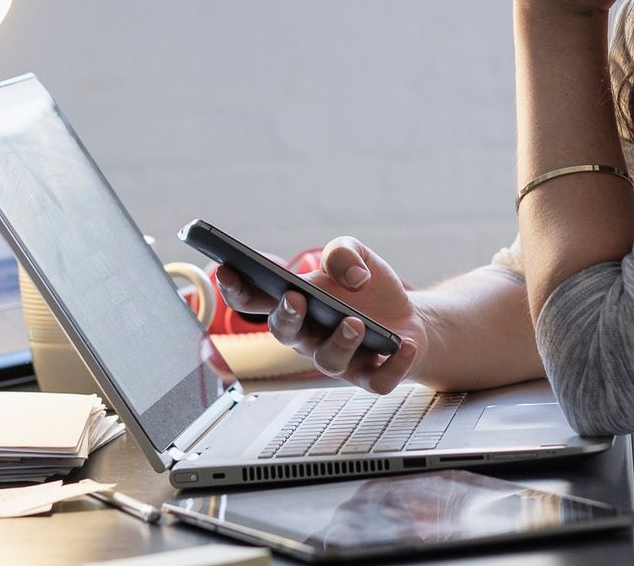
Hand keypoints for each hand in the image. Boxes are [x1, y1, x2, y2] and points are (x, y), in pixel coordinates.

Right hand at [211, 236, 424, 393]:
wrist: (406, 316)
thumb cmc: (366, 288)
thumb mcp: (357, 256)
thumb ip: (343, 252)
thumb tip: (351, 276)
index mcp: (293, 304)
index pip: (253, 301)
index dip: (235, 289)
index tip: (228, 270)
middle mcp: (307, 337)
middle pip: (285, 334)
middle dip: (287, 317)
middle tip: (296, 298)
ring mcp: (338, 360)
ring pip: (328, 361)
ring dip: (339, 343)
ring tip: (355, 323)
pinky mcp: (370, 377)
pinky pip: (376, 381)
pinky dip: (391, 366)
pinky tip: (403, 345)